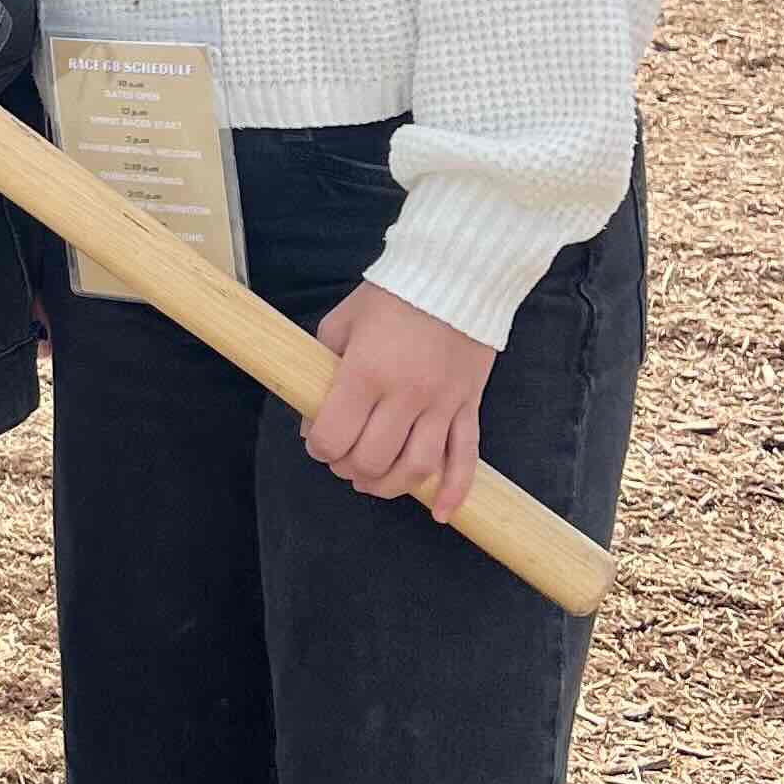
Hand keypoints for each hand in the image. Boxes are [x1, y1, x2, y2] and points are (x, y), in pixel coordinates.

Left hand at [304, 284, 495, 520]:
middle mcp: (405, 393)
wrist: (455, 271)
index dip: (319, 449)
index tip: (318, 442)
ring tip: (375, 483)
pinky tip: (440, 512)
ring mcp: (442, 402)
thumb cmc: (390, 295)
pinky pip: (467, 456)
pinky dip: (454, 490)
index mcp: (366, 372)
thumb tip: (314, 422)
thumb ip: (323, 372)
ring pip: (418, 466)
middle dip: (350, 469)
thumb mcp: (341, 324)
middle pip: (373, 459)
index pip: (334, 437)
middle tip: (343, 461)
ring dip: (392, 486)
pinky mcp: (469, 404)